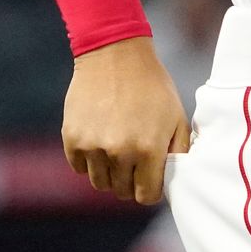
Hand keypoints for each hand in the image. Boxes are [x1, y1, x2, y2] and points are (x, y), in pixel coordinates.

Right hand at [61, 36, 191, 205]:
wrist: (115, 55)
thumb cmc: (152, 85)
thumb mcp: (176, 116)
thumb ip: (178, 152)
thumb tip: (171, 179)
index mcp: (148, 149)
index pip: (146, 196)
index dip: (149, 190)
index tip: (149, 179)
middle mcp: (119, 153)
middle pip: (121, 192)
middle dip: (129, 182)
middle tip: (134, 161)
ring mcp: (93, 147)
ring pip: (99, 183)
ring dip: (109, 173)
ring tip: (117, 149)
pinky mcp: (72, 139)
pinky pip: (79, 167)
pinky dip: (89, 160)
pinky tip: (99, 139)